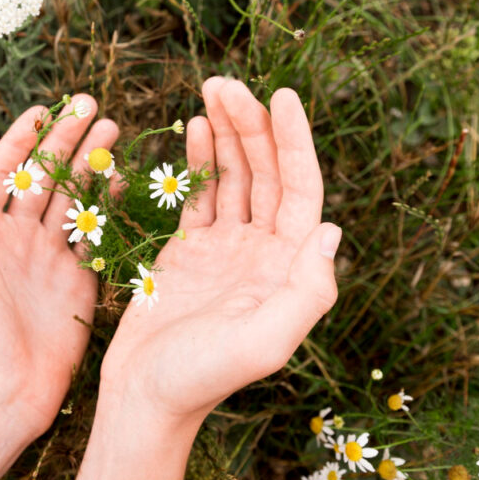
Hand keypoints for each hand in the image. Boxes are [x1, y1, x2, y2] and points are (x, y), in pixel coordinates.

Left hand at [0, 97, 117, 433]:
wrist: (2, 388)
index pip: (5, 170)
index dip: (24, 138)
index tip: (45, 107)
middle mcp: (17, 237)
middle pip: (46, 175)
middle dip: (67, 139)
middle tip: (93, 106)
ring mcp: (49, 257)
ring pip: (74, 196)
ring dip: (91, 161)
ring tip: (112, 130)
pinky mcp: (79, 278)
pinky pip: (94, 231)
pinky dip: (107, 202)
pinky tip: (119, 176)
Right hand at [101, 78, 339, 424]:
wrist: (147, 396)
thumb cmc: (203, 376)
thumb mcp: (264, 342)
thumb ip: (306, 291)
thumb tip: (331, 230)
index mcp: (288, 268)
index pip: (300, 190)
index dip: (294, 142)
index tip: (281, 95)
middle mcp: (265, 253)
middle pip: (266, 173)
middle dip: (251, 125)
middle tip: (226, 83)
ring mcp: (228, 249)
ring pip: (235, 177)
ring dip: (228, 133)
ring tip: (213, 89)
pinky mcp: (191, 250)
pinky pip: (203, 194)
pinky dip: (202, 159)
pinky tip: (197, 127)